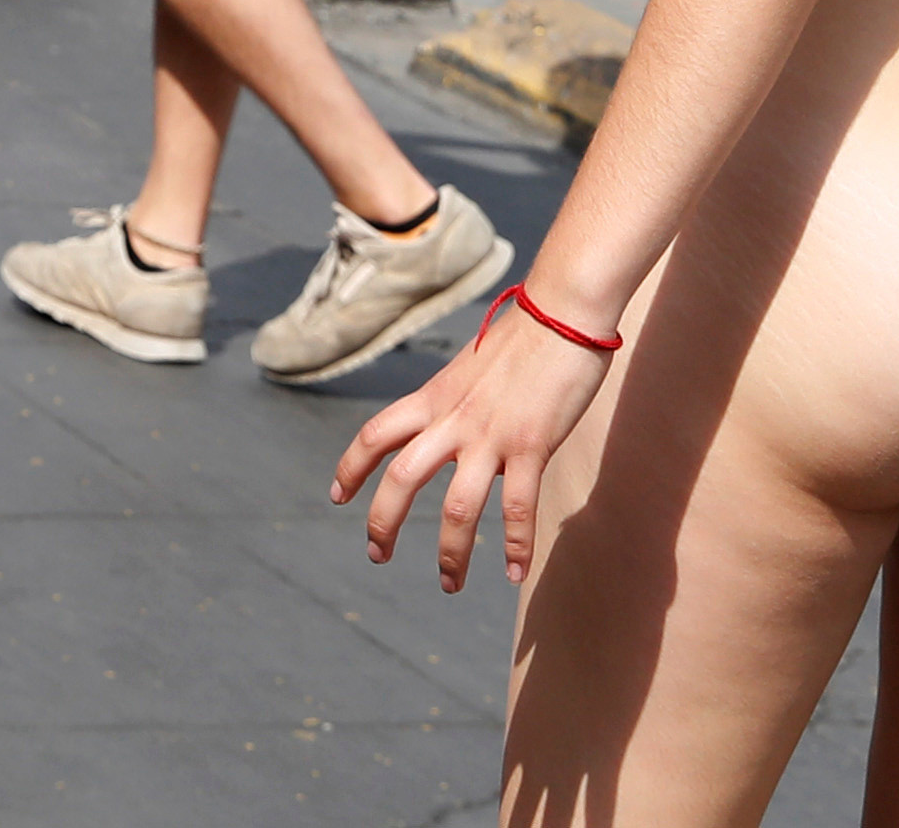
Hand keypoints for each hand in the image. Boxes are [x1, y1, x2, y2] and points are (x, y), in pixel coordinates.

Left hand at [333, 294, 614, 590]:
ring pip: (458, 507)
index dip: (351, 467)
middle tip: (376, 554)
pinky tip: (517, 573)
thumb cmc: (523, 338)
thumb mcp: (470, 370)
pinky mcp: (531, 446)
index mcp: (432, 398)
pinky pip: (518, 507)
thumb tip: (454, 426)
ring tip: (448, 584)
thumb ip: (455, 401)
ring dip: (451, 553)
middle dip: (384, 521)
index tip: (337, 497)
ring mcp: (491, 436)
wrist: (561, 313)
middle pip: (402, 478)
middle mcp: (452, 419)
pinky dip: (518, 546)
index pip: (374, 435)